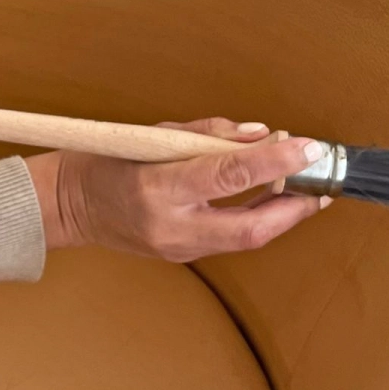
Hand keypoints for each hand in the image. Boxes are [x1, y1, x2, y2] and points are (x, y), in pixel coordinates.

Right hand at [24, 117, 328, 262]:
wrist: (66, 206)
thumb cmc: (103, 161)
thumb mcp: (152, 134)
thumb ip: (208, 135)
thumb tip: (259, 134)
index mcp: (158, 188)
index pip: (228, 175)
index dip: (274, 161)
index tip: (308, 147)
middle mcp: (171, 226)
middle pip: (251, 226)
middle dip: (295, 206)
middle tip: (322, 182)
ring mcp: (178, 247)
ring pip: (247, 238)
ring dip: (281, 212)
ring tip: (306, 187)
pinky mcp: (182, 255)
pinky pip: (230, 238)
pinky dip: (256, 217)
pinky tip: (272, 199)